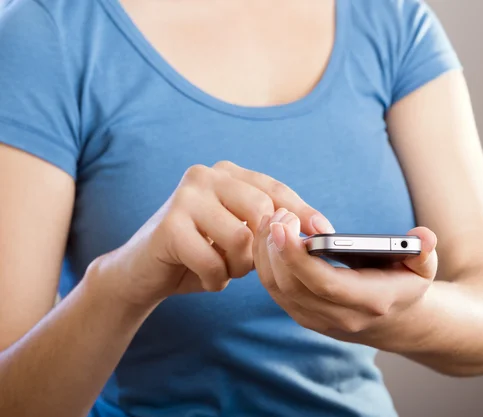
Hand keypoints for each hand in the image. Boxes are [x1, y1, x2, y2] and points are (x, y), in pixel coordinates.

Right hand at [90, 162, 334, 307]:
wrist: (142, 272)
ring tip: (221, 267)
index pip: (276, 189)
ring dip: (237, 266)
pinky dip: (215, 280)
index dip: (303, 212)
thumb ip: (270, 226)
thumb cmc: (200, 253)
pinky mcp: (169, 225)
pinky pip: (215, 262)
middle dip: (262, 248)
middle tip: (244, 263)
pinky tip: (202, 276)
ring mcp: (185, 196)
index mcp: (227, 174)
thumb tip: (317, 231)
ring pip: (242, 239)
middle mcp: (206, 175)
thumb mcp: (240, 234)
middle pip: (263, 212)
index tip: (326, 233)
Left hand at [253, 209, 437, 339]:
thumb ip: (423, 250)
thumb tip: (423, 236)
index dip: (298, 257)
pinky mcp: (303, 316)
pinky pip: (275, 291)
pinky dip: (266, 263)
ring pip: (277, 289)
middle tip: (277, 214)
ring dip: (266, 253)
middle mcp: (340, 317)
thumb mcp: (423, 266)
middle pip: (292, 286)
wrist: (397, 321)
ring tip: (272, 220)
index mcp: (370, 301)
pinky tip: (270, 237)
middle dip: (276, 248)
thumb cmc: (406, 284)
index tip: (283, 226)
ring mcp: (318, 320)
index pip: (325, 283)